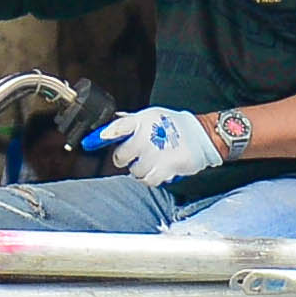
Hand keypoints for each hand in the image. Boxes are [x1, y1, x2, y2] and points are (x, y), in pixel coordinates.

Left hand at [83, 105, 222, 186]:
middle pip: (121, 156)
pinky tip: (157, 170)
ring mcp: (156, 152)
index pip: (117, 127)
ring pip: (134, 171)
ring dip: (140, 170)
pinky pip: (148, 180)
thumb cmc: (173, 126)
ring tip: (151, 162)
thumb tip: (111, 124)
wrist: (202, 135)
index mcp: (143, 120)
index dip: (104, 135)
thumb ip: (131, 122)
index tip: (93, 141)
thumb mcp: (152, 116)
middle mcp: (148, 135)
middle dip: (125, 159)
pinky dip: (151, 178)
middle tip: (135, 156)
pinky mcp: (166, 166)